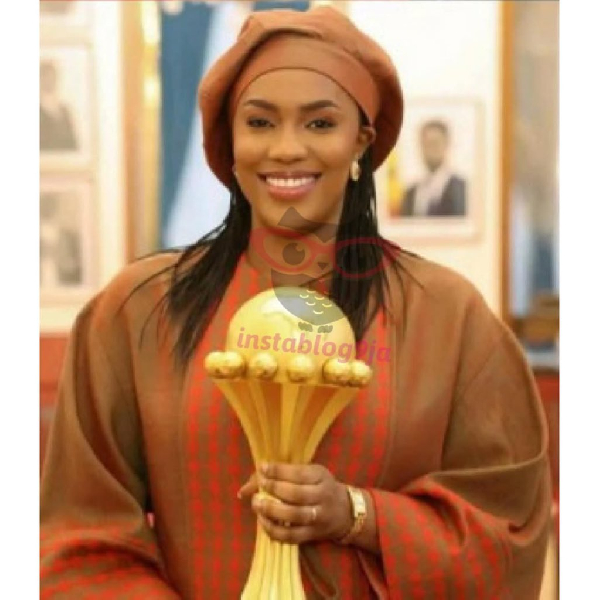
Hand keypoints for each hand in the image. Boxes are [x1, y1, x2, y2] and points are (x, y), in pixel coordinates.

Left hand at [238, 463, 352, 544]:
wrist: (346, 512)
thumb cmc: (320, 487)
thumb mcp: (309, 474)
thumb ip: (281, 475)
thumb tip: (246, 487)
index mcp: (320, 476)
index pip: (299, 473)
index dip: (279, 471)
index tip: (262, 468)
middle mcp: (322, 496)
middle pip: (297, 494)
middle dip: (274, 489)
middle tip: (258, 487)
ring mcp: (318, 517)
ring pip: (294, 515)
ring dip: (272, 510)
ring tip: (256, 504)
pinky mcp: (313, 535)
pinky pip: (291, 536)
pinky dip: (274, 530)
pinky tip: (263, 522)